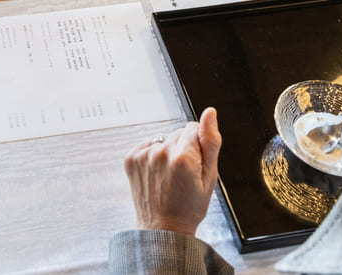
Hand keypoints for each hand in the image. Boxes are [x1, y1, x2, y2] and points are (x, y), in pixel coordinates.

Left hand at [123, 107, 221, 235]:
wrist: (163, 228)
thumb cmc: (189, 207)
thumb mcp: (210, 178)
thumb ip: (211, 141)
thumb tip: (210, 113)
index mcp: (183, 157)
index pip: (194, 127)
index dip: (199, 146)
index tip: (196, 164)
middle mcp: (161, 153)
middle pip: (178, 133)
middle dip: (184, 148)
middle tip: (184, 174)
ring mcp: (143, 155)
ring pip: (163, 140)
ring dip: (168, 153)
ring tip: (170, 177)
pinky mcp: (131, 159)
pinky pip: (148, 145)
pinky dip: (153, 156)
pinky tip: (158, 175)